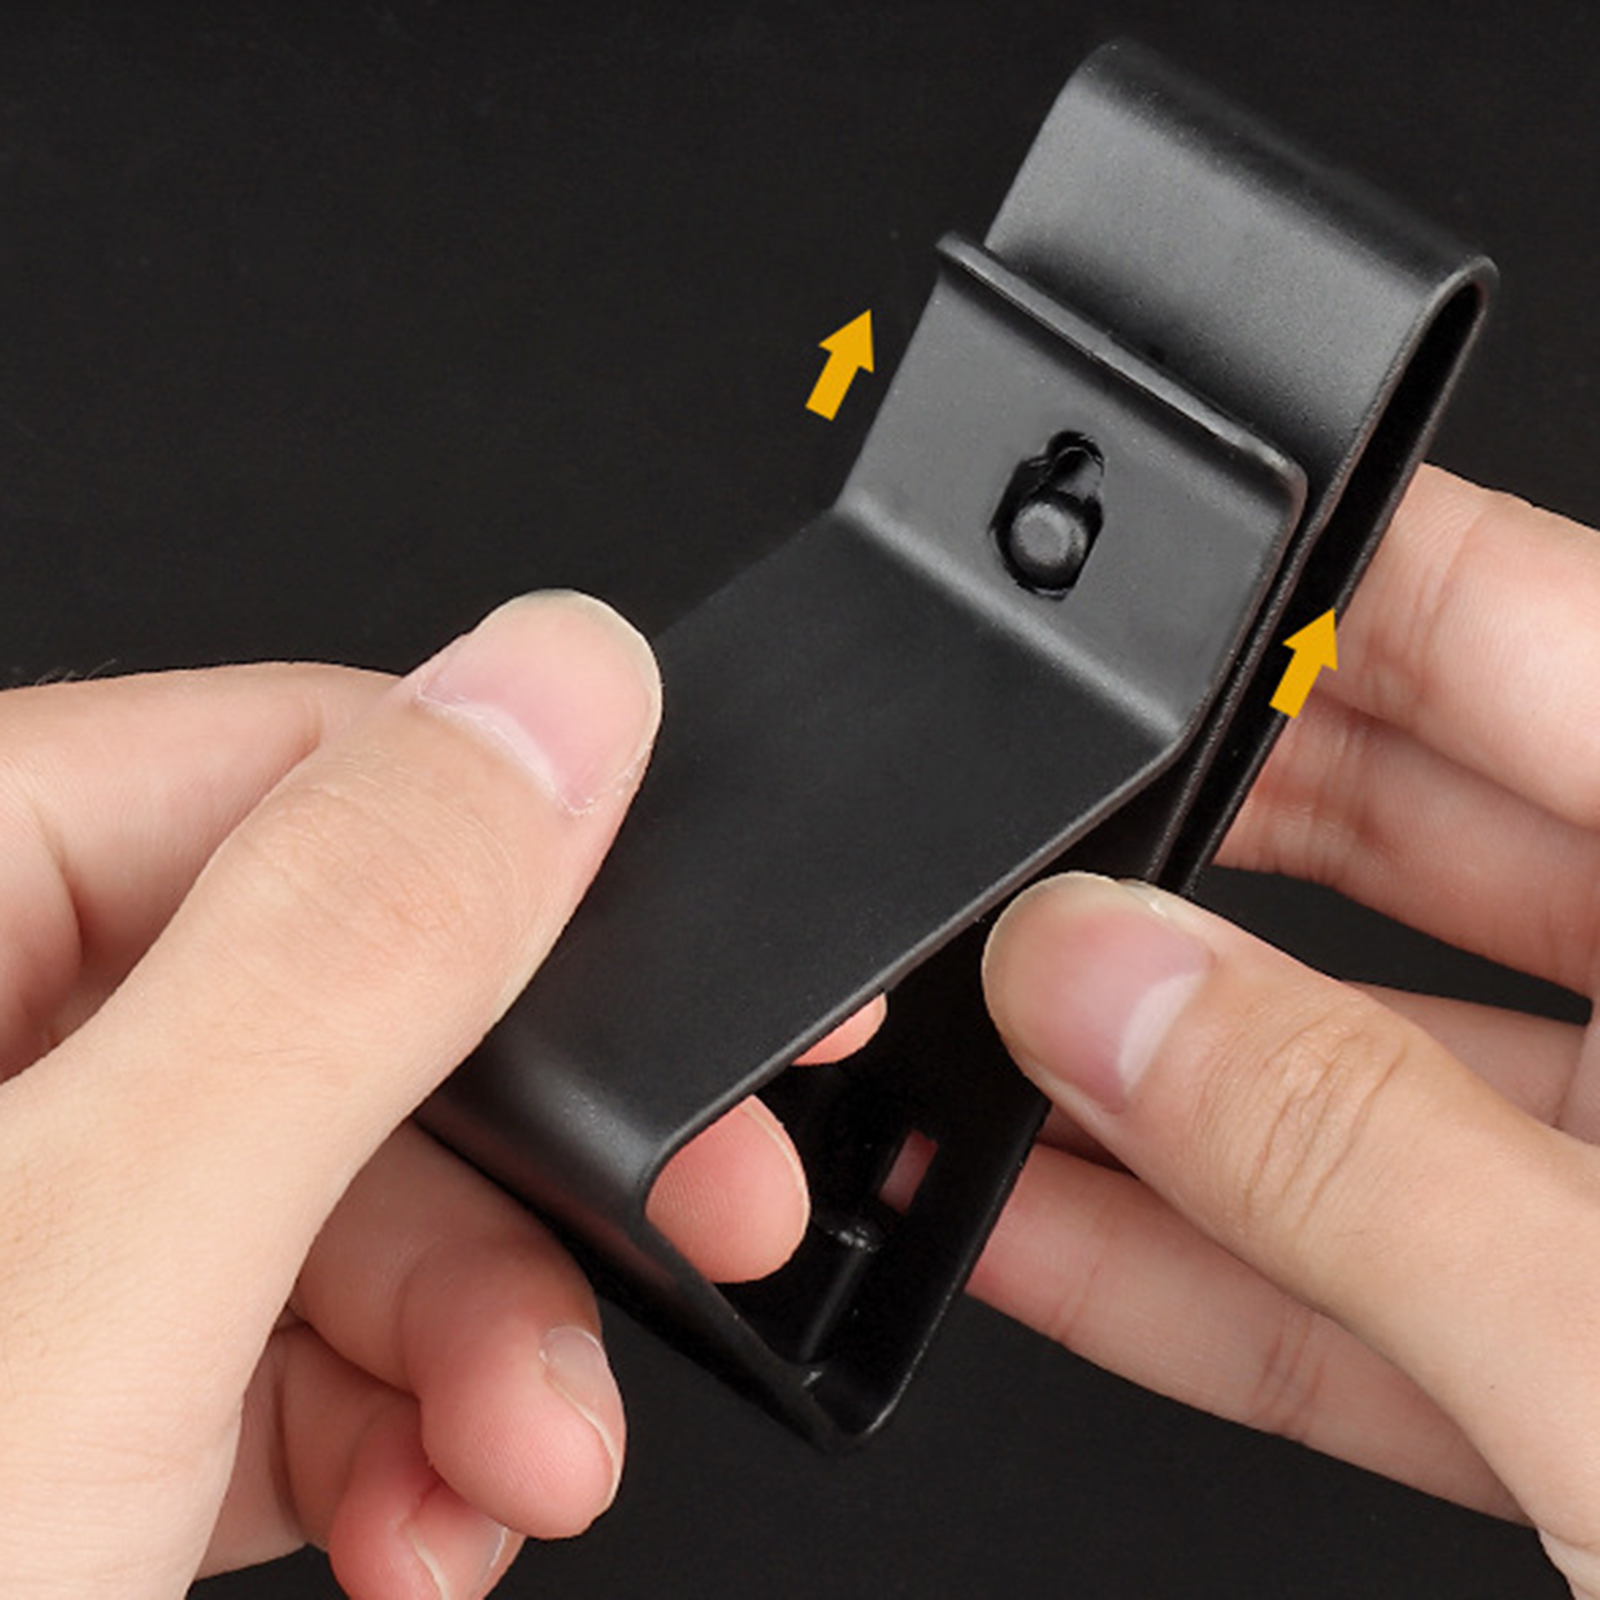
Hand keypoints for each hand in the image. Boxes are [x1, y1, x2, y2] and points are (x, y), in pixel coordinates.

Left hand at [0, 593, 810, 1598]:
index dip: (526, 880)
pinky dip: (384, 1436)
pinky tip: (419, 1525)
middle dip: (513, 1180)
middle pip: (340, 997)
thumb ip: (347, 944)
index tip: (677, 1020)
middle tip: (669, 1253)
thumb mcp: (92, 1272)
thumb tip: (556, 688)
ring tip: (511, 1478)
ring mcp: (9, 1220)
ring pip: (333, 1186)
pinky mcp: (46, 1379)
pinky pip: (277, 1336)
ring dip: (470, 1340)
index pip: (294, 761)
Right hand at [972, 467, 1599, 1595]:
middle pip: (1424, 826)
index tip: (1121, 601)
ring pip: (1374, 1060)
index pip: (1520, 625)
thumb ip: (1360, 1160)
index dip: (1312, 588)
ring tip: (992, 1055)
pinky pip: (1370, 1259)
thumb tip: (1107, 991)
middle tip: (1023, 858)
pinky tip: (1049, 1231)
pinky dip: (1201, 1254)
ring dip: (1165, 1071)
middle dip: (1197, 840)